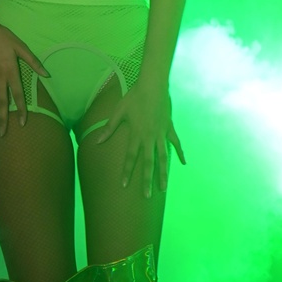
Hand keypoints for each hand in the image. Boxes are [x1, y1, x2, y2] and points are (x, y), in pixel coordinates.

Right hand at [0, 17, 47, 135]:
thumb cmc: (3, 37)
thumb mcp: (21, 47)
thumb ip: (34, 62)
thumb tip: (47, 74)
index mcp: (10, 71)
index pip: (17, 94)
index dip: (20, 110)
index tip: (22, 123)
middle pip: (1, 103)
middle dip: (2, 120)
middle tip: (2, 135)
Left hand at [96, 81, 184, 197]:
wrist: (153, 85)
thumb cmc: (134, 97)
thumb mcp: (118, 112)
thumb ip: (109, 128)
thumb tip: (97, 141)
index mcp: (136, 135)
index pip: (130, 158)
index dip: (126, 172)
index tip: (124, 186)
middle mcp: (149, 138)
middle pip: (148, 163)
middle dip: (147, 180)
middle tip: (146, 196)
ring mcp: (161, 134)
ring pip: (163, 158)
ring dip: (163, 173)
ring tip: (164, 188)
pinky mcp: (169, 128)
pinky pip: (175, 143)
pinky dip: (180, 153)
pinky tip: (184, 163)